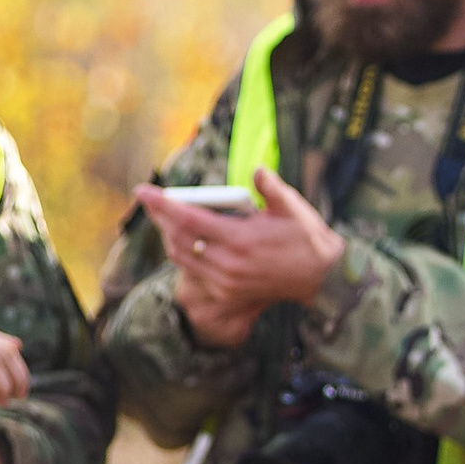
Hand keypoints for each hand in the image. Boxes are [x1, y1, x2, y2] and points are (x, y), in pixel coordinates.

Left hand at [133, 168, 348, 348]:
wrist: (321, 277)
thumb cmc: (306, 237)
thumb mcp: (292, 207)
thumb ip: (271, 187)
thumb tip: (257, 171)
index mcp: (240, 240)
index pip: (189, 220)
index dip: (162, 205)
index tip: (144, 192)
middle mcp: (228, 264)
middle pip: (178, 238)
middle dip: (159, 217)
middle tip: (150, 200)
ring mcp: (226, 281)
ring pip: (181, 256)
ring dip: (168, 236)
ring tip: (163, 217)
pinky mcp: (227, 292)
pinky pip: (192, 271)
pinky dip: (181, 253)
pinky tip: (181, 240)